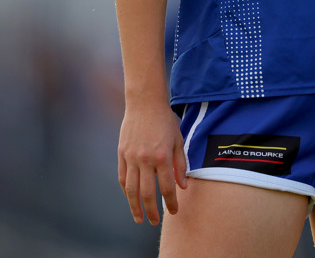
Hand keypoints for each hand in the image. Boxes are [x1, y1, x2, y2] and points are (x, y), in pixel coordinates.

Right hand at [118, 101, 187, 224]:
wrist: (145, 103)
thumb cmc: (165, 120)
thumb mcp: (178, 140)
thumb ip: (180, 164)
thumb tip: (182, 186)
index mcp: (162, 156)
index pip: (167, 187)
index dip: (171, 202)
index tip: (174, 211)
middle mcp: (145, 159)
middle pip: (147, 194)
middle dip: (152, 211)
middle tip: (156, 222)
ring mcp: (131, 157)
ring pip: (131, 190)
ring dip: (135, 207)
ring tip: (139, 219)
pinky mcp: (121, 154)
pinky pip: (122, 178)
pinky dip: (126, 191)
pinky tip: (131, 198)